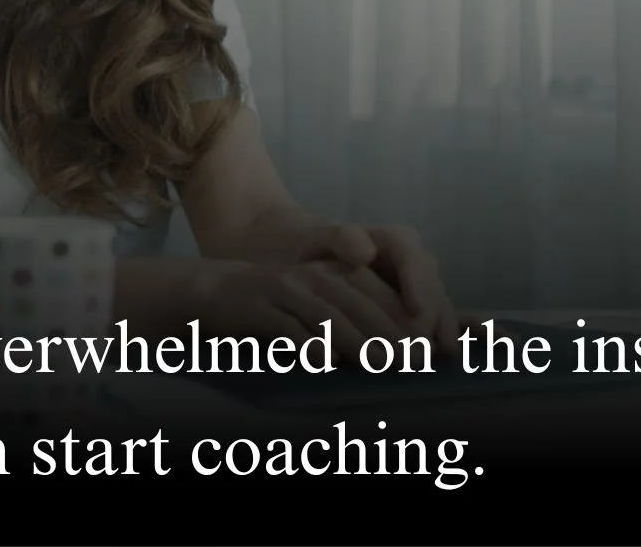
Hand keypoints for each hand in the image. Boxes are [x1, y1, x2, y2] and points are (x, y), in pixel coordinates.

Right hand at [189, 258, 418, 348]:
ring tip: (381, 364)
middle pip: (357, 305)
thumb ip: (348, 324)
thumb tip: (392, 357)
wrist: (212, 292)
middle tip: (414, 361)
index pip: (375, 294)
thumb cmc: (273, 307)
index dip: (402, 319)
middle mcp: (311, 279)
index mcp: (331, 275)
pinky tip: (325, 364)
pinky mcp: (258, 308)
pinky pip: (287, 328)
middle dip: (388, 332)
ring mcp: (284, 291)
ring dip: (357, 341)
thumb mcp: (313, 307)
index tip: (427, 348)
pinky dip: (307, 345)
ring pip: (327, 316)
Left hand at [301, 222, 459, 342]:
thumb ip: (342, 238)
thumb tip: (366, 253)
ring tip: (431, 357)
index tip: (416, 309)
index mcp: (396, 241)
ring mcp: (420, 290)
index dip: (418, 282)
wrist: (317, 261)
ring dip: (437, 333)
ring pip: (438, 308)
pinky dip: (436, 340)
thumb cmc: (321, 248)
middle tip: (423, 345)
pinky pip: (435, 324)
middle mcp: (415, 264)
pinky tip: (438, 359)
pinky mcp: (419, 312)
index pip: (412, 257)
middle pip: (430, 287)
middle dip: (430, 316)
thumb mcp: (325, 238)